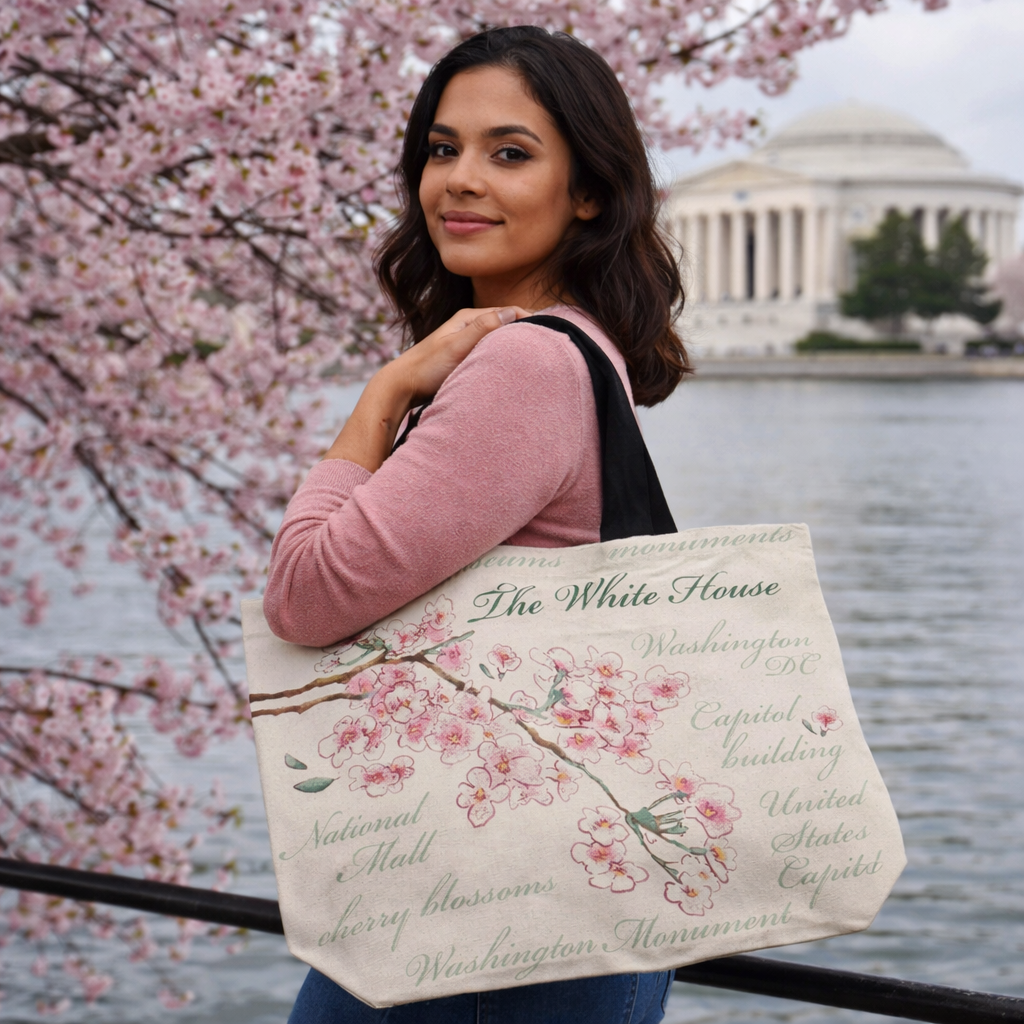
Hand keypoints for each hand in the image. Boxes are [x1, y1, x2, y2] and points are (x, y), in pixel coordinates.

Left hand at [322, 305, 529, 470]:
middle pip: (506, 325)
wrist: (400, 387)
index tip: (550, 335)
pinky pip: (490, 354)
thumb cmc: (426, 368)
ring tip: (534, 360)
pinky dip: (502, 358)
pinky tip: (510, 371)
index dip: (531, 321)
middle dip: (525, 334)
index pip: (510, 312)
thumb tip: (512, 313)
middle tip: (548, 349)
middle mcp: (468, 326)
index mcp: (468, 318)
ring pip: (498, 341)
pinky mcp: (463, 357)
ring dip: (513, 347)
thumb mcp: (457, 347)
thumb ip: (483, 328)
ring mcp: (466, 342)